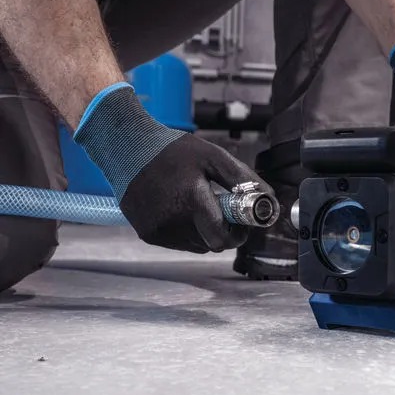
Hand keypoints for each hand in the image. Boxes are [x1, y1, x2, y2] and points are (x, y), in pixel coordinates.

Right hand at [119, 135, 271, 252]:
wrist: (126, 148)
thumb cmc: (172, 150)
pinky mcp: (147, 234)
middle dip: (223, 232)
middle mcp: (173, 222)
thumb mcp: (213, 156)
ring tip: (197, 204)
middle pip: (211, 245)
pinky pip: (178, 242)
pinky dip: (186, 231)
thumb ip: (243, 180)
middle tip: (223, 210)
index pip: (223, 239)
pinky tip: (179, 207)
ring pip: (196, 246)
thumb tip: (269, 198)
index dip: (238, 234)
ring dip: (204, 232)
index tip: (241, 222)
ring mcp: (158, 231)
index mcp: (192, 201)